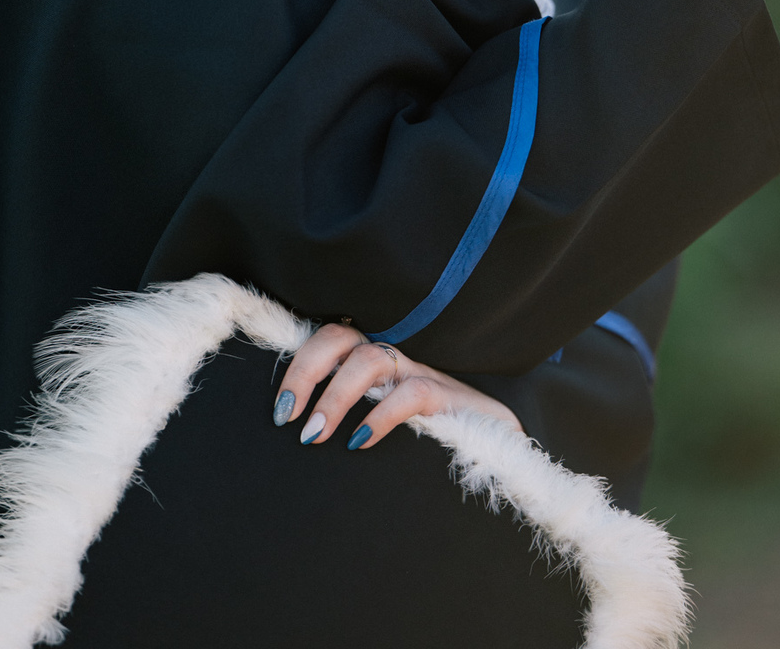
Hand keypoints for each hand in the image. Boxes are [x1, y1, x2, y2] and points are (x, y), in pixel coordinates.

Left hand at [272, 323, 521, 449]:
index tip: (279, 409)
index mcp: (374, 359)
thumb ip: (353, 417)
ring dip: (335, 396)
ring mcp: (420, 371)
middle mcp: (393, 357)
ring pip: (370, 359)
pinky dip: (381, 416)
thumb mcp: (386, 417)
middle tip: (286, 416)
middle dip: (305, 370)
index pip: (328, 340)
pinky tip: (361, 442)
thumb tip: (306, 436)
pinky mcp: (447, 396)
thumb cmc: (435, 428)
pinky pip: (411, 393)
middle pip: (340, 337)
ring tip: (314, 435)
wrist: (500, 437)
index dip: (298, 366)